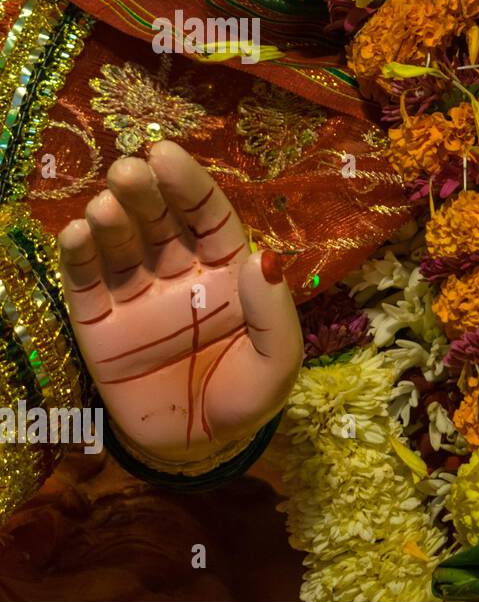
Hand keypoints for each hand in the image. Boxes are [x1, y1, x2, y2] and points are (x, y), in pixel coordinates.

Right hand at [57, 140, 301, 467]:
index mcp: (226, 272)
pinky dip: (79, 256)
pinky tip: (77, 232)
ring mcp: (137, 297)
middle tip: (129, 170)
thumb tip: (262, 257)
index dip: (189, 185)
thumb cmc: (246, 397)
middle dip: (145, 192)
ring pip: (122, 245)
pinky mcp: (99, 325)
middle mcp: (179, 273)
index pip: (207, 217)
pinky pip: (87, 284)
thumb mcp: (278, 361)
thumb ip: (273, 312)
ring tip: (107, 205)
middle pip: (160, 222)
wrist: (199, 448)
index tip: (166, 153)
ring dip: (112, 220)